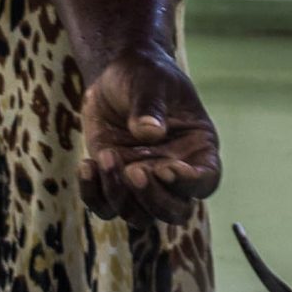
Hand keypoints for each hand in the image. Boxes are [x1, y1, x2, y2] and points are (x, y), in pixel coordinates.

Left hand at [79, 48, 220, 224]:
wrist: (116, 78)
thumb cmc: (144, 75)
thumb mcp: (150, 82)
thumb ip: (150, 105)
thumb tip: (150, 132)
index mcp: (198, 150)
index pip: (206, 181)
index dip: (189, 184)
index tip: (165, 169)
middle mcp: (175, 174)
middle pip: (175, 211)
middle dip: (153, 198)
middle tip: (133, 170)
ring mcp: (145, 183)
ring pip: (140, 217)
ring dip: (120, 195)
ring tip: (105, 155)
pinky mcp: (114, 183)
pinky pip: (105, 207)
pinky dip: (93, 194)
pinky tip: (86, 165)